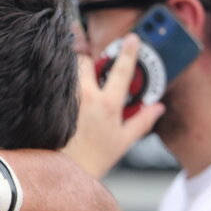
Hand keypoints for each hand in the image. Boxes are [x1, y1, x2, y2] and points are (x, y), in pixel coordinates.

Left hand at [62, 34, 164, 177]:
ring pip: (67, 70)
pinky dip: (57, 81)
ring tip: (72, 78)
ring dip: (71, 70)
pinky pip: (54, 83)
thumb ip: (142, 121)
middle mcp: (86, 97)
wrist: (65, 172)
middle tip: (91, 64)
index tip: (132, 39)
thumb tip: (158, 107)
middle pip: (86, 61)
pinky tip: (56, 88)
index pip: (122, 71)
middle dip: (88, 58)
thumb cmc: (94, 159)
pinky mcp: (52, 104)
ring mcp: (68, 99)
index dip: (129, 52)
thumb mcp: (123, 141)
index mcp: (108, 104)